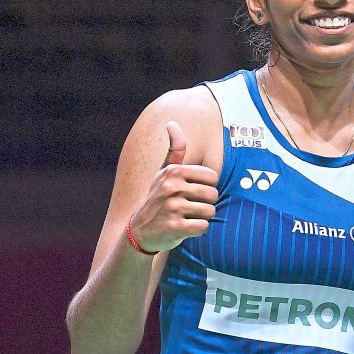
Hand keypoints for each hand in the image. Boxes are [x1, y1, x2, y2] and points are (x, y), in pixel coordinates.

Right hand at [129, 121, 219, 252]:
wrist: (140, 230)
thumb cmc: (159, 197)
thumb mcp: (164, 172)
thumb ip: (175, 150)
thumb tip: (172, 123)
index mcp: (174, 171)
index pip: (213, 177)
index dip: (206, 186)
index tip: (191, 191)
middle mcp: (171, 187)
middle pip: (213, 194)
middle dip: (205, 203)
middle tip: (189, 206)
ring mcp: (172, 207)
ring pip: (210, 211)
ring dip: (202, 217)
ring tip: (186, 216)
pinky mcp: (175, 227)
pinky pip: (203, 226)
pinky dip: (198, 229)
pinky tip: (184, 227)